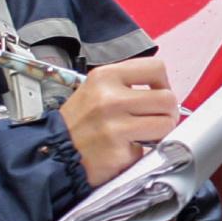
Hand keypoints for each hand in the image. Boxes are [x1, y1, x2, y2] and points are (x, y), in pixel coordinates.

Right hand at [59, 57, 178, 185]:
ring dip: (160, 132)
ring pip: (165, 124)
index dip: (164, 83)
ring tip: (144, 135)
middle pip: (167, 98)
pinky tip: (125, 150)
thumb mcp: (95, 90)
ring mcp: (115, 126)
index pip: (156, 67)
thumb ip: (126, 85)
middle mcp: (110, 98)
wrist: (54, 153)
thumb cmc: (79, 122)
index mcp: (105, 76)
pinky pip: (149, 149)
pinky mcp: (119, 152)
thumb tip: (163, 92)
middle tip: (156, 121)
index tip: (157, 95)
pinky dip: (142, 151)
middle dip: (167, 112)